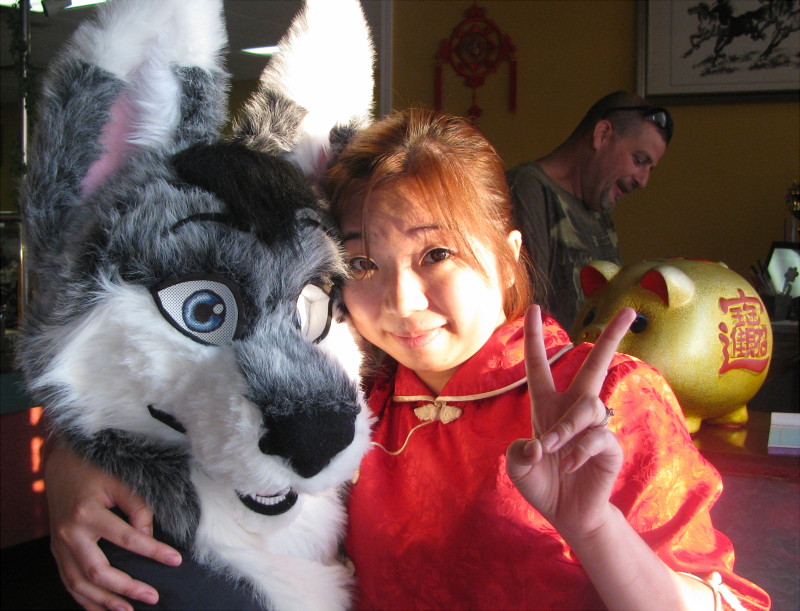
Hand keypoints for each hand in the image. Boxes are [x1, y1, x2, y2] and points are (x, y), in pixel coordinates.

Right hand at [45, 443, 180, 610]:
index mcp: (87, 512)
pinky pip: (68, 582)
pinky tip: (102, 609)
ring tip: (129, 610)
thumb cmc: (94, 471)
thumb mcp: (120, 481)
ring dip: (104, 601)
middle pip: (98, 571)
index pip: (126, 538)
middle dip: (127, 587)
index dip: (152, 551)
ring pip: (79, 584)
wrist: (60, 466)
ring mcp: (59, 546)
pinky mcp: (57, 552)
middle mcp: (69, 533)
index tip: (175, 560)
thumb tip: (147, 536)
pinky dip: (84, 599)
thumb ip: (137, 507)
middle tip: (152, 596)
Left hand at [506, 305, 635, 541]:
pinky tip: (569, 466)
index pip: (540, 365)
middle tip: (628, 310)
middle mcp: (573, 409)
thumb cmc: (541, 483)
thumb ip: (519, 453)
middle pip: (594, 365)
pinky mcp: (609, 445)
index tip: (533, 308)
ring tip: (554, 450)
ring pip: (588, 406)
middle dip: (611, 337)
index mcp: (546, 406)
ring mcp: (594, 426)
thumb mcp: (517, 467)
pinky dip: (578, 451)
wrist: (566, 514)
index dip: (534, 337)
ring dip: (567, 428)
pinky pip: (597, 436)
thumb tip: (541, 443)